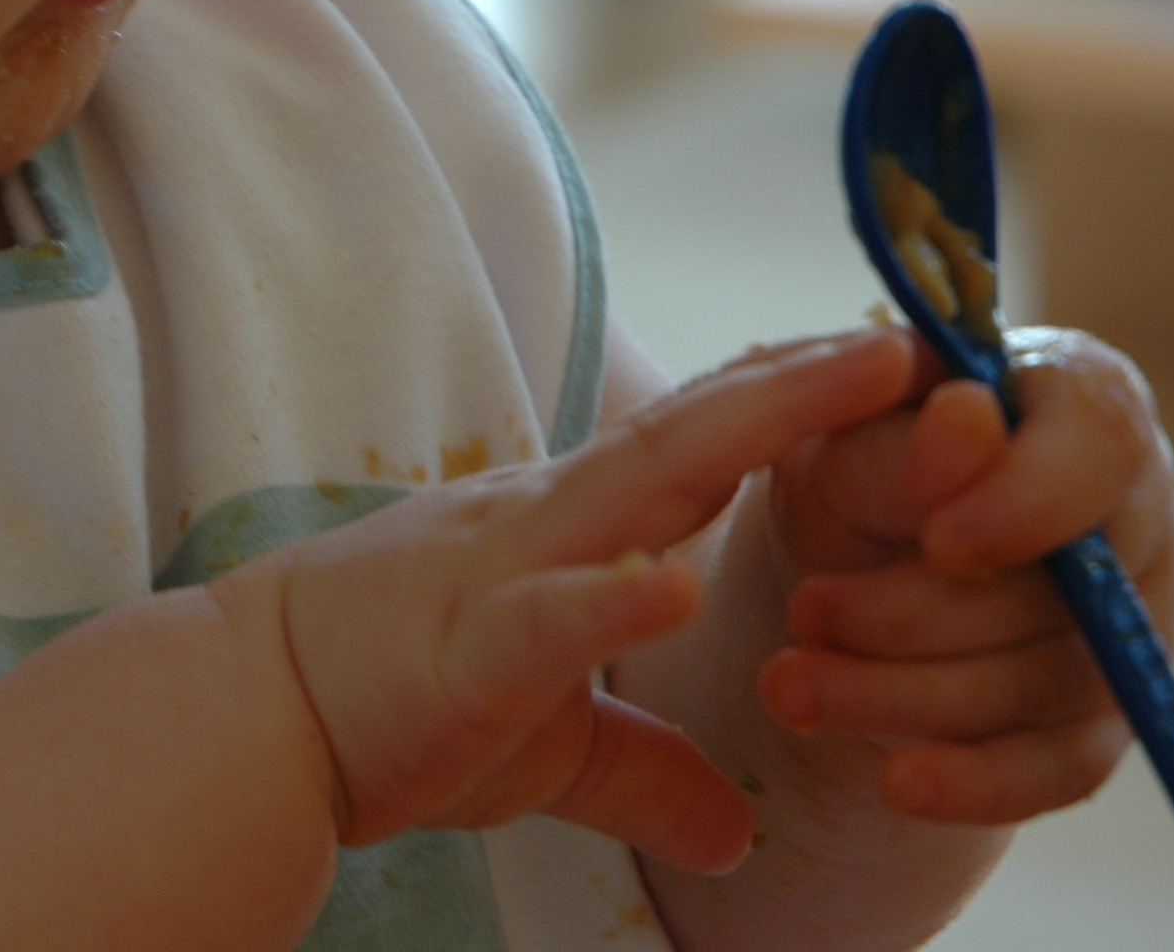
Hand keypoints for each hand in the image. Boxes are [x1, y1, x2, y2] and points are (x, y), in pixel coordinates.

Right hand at [245, 329, 915, 875]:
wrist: (254, 717)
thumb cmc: (396, 704)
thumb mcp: (550, 747)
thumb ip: (648, 775)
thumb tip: (735, 841)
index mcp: (578, 526)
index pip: (706, 442)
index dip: (801, 396)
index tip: (902, 353)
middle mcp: (554, 518)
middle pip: (702, 431)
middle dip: (811, 381)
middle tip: (919, 332)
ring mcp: (510, 571)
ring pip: (645, 484)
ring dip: (753, 428)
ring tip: (849, 385)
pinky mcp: (466, 654)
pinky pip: (547, 620)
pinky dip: (612, 598)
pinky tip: (676, 583)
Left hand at [756, 326, 1173, 825]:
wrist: (850, 544)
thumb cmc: (862, 459)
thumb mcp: (851, 430)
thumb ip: (908, 433)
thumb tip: (968, 416)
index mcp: (1086, 399)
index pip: (1102, 442)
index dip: (1028, 500)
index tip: (937, 542)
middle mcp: (1132, 509)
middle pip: (1063, 585)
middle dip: (919, 613)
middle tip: (806, 612)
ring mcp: (1128, 622)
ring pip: (1047, 682)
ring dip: (909, 695)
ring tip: (791, 685)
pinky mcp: (1101, 717)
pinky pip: (1061, 769)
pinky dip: (977, 782)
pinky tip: (896, 782)